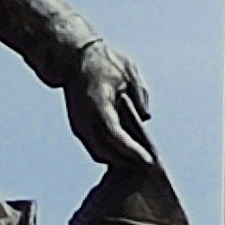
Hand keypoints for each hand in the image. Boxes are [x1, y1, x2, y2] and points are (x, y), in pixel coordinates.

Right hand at [65, 37, 154, 168]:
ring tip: (139, 161)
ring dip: (118, 160)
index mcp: (97, 102)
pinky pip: (94, 148)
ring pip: (99, 153)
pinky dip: (110, 154)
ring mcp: (78, 124)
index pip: (114, 134)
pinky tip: (126, 154)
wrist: (75, 59)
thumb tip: (145, 118)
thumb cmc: (105, 62)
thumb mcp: (129, 72)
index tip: (148, 160)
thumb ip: (140, 96)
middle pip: (106, 150)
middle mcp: (84, 117)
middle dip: (128, 160)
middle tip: (149, 165)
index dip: (131, 150)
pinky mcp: (78, 128)